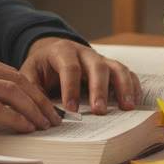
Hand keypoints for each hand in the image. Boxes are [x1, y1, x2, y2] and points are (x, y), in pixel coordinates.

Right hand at [0, 48, 61, 132]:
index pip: (11, 72)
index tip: (44, 106)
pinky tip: (26, 128)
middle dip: (41, 100)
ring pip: (12, 92)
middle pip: (18, 80)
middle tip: (54, 118)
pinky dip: (16, 119)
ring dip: (34, 110)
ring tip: (45, 125)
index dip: (32, 90)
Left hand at [20, 38, 141, 115]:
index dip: (71, 88)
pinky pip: (127, 73)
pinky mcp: (110, 67)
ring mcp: (100, 58)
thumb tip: (36, 111)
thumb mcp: (29, 74)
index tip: (71, 109)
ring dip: (123, 87)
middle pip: (97, 67)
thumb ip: (32, 89)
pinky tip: (133, 102)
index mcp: (62, 51)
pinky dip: (133, 86)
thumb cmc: (41, 66)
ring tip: (127, 108)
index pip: (70, 68)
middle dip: (100, 90)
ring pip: (117, 67)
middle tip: (100, 112)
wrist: (51, 51)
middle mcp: (84, 52)